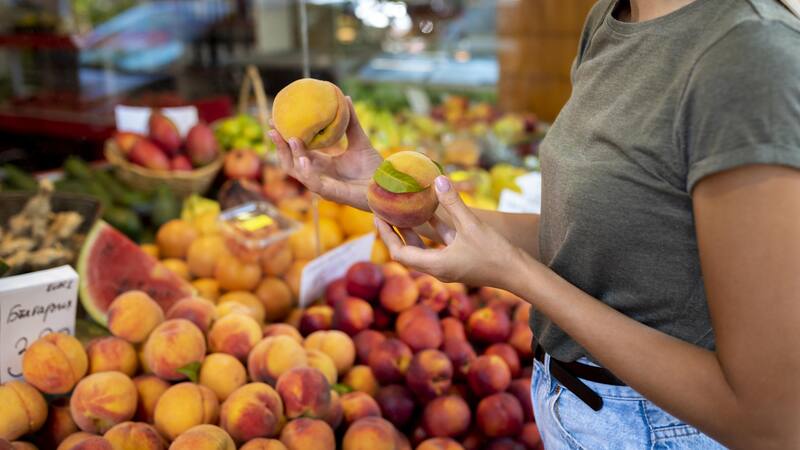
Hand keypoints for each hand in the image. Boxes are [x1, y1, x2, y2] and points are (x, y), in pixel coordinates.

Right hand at [268, 97, 382, 210]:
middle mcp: (318, 175)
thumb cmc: (373, 168)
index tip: (276, 121)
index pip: (297, 151)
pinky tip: (303, 159)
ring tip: (290, 139)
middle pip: (290, 162)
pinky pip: (313, 183)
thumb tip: (345, 97)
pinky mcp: (331, 194)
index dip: (285, 138)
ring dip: (291, 156)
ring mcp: (323, 185)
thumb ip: (351, 122)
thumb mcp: (359, 140)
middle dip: (279, 147)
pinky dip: (306, 172)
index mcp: (322, 164)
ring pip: (298, 172)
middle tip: (272, 129)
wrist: (386, 185)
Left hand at [375, 176, 527, 288]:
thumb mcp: (472, 224)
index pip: (399, 252)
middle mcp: (438, 269)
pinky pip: (439, 247)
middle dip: (395, 232)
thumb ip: (454, 202)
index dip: (387, 234)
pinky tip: (432, 214)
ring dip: (413, 232)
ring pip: (423, 249)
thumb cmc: (495, 253)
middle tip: (384, 212)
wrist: (518, 274)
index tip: (378, 216)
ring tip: (402, 211)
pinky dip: (433, 232)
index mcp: (435, 265)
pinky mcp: (459, 262)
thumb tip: (438, 179)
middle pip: (407, 251)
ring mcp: (448, 267)